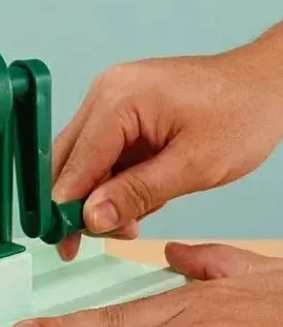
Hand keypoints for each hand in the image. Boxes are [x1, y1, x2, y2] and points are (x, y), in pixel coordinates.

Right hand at [52, 25, 282, 260]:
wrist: (268, 85)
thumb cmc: (243, 113)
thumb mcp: (194, 166)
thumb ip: (137, 193)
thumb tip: (92, 217)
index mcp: (119, 99)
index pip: (76, 162)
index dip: (66, 206)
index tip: (64, 240)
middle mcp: (106, 93)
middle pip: (68, 159)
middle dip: (77, 204)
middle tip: (85, 241)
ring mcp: (111, 98)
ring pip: (82, 160)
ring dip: (98, 196)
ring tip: (131, 220)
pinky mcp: (120, 109)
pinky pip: (101, 153)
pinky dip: (112, 181)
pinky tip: (135, 198)